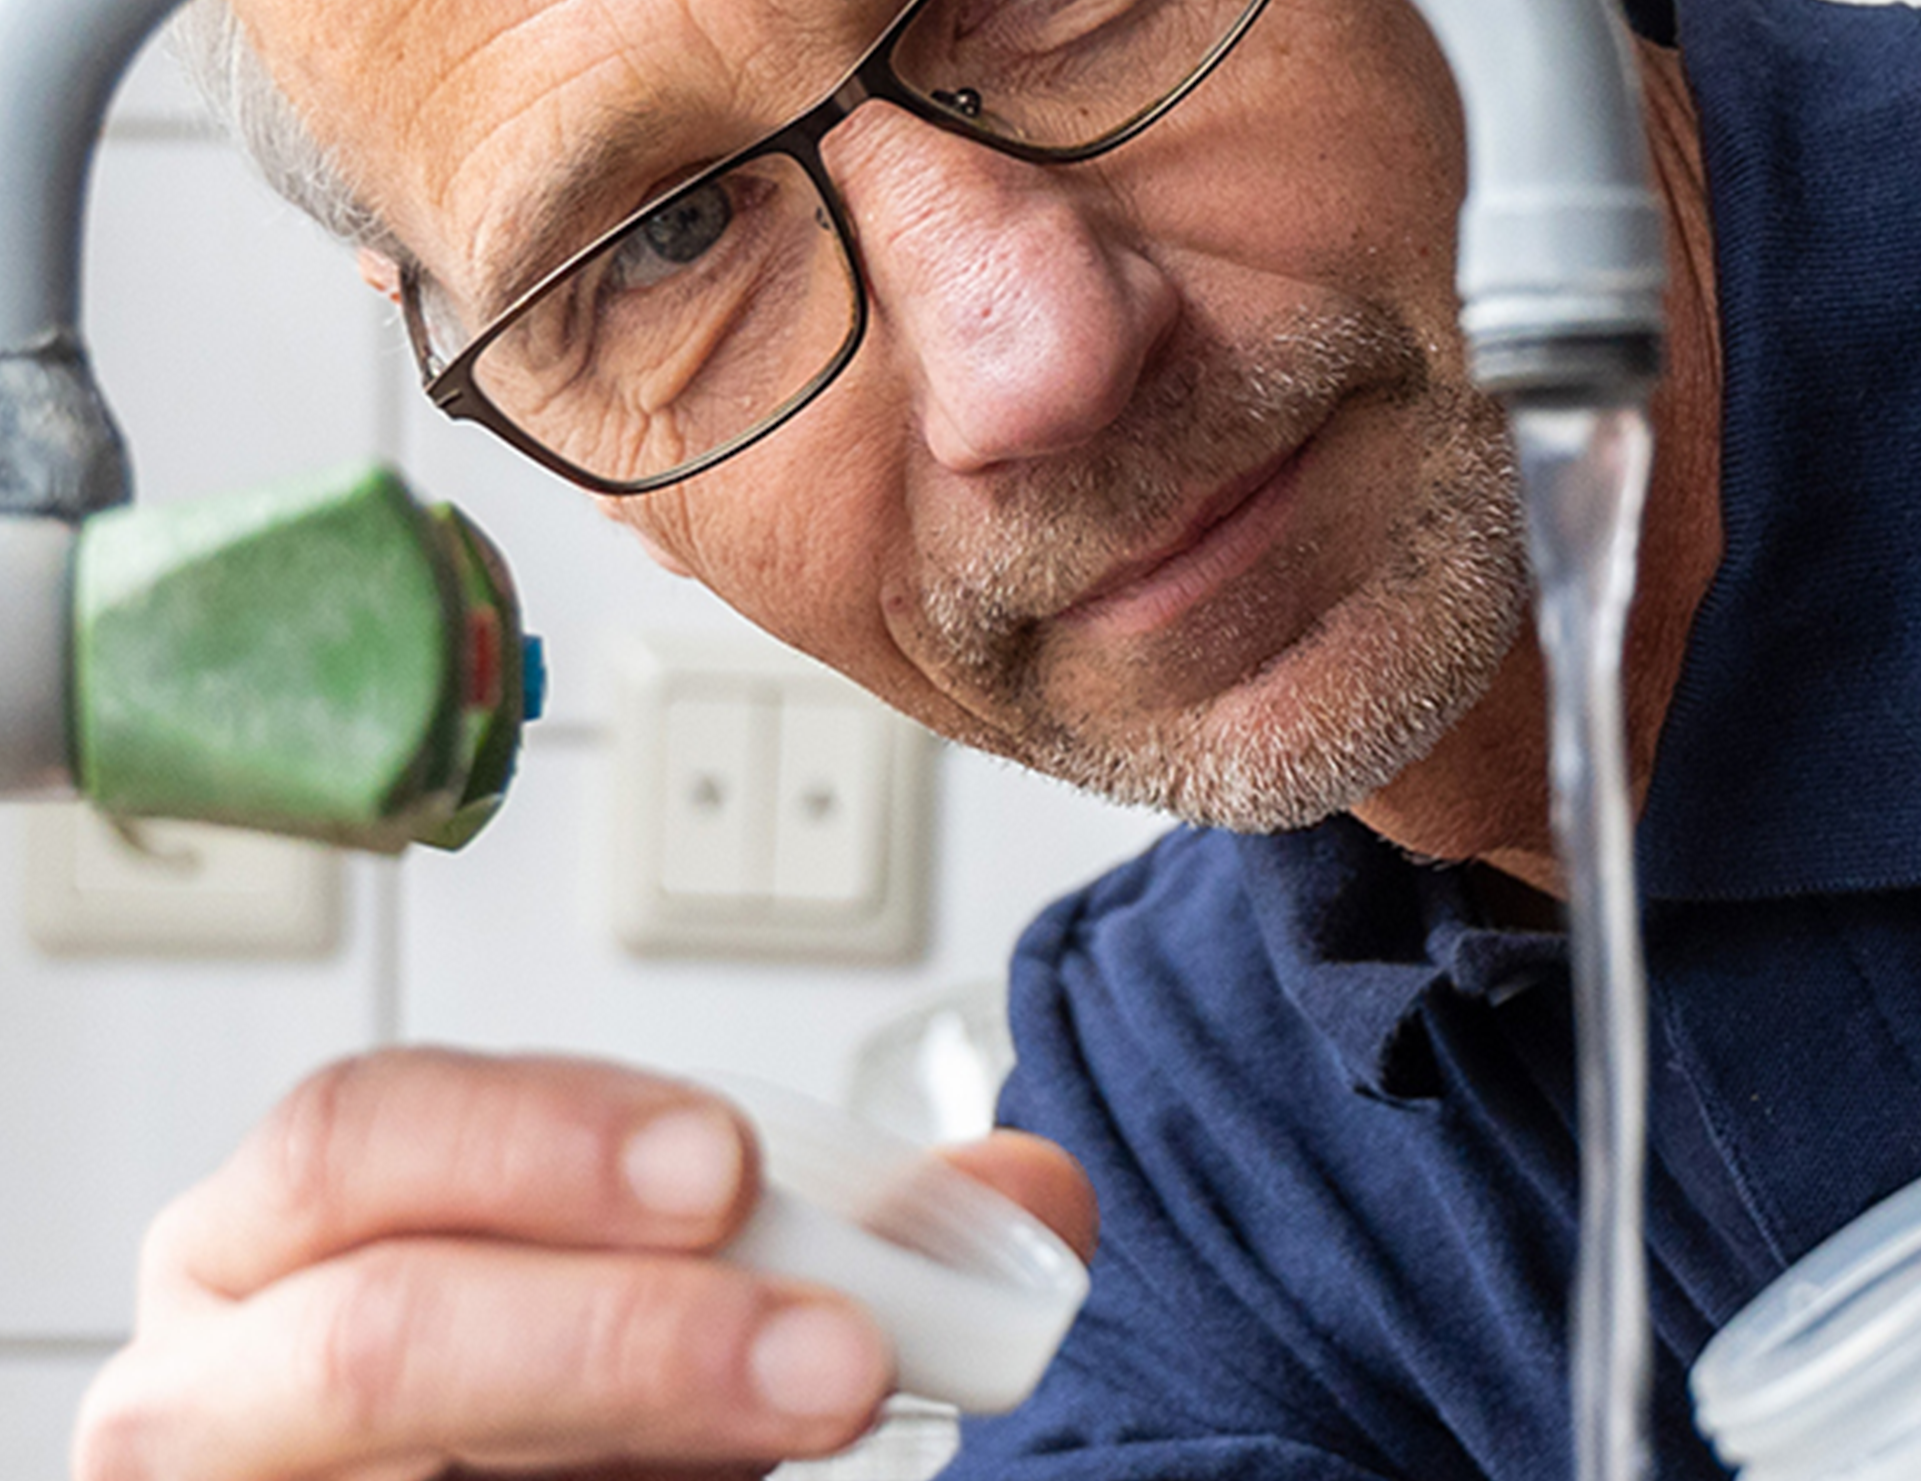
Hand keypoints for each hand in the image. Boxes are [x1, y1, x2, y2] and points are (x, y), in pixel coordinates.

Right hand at [69, 1047, 1097, 1480]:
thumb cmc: (540, 1404)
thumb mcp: (678, 1297)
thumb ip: (852, 1236)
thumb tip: (1041, 1197)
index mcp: (282, 1231)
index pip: (363, 1135)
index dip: (543, 1136)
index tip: (732, 1164)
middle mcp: (215, 1380)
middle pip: (374, 1333)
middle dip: (618, 1329)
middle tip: (831, 1343)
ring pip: (388, 1451)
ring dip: (626, 1415)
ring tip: (817, 1401)